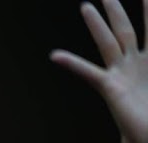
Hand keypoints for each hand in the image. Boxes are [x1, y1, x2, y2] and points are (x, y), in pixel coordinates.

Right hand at [51, 0, 147, 142]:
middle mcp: (134, 64)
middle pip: (124, 30)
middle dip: (116, 11)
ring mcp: (120, 74)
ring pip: (108, 42)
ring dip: (97, 25)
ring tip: (87, 6)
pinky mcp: (109, 87)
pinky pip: (88, 72)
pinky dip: (71, 63)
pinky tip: (56, 55)